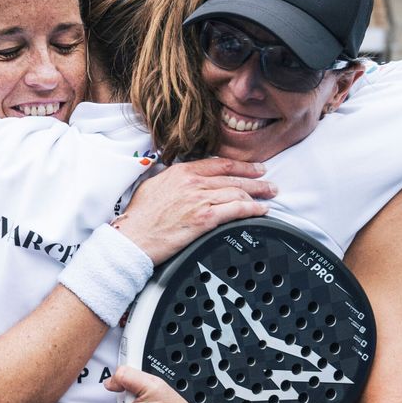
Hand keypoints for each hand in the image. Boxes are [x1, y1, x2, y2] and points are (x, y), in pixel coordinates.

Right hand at [116, 158, 275, 263]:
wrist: (132, 238)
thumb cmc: (139, 218)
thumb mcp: (153, 186)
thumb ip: (172, 179)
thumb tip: (182, 180)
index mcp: (181, 172)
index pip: (219, 164)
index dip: (241, 166)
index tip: (254, 168)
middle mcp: (193, 183)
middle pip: (233, 177)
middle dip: (256, 179)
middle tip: (269, 183)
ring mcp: (200, 200)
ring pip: (238, 192)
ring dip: (258, 194)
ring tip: (269, 197)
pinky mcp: (204, 219)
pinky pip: (237, 210)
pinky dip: (253, 209)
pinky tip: (261, 211)